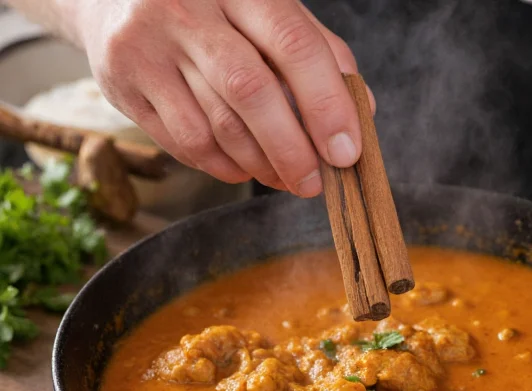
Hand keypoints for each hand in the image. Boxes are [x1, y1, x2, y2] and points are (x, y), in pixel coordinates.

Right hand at [75, 0, 372, 195]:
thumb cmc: (213, 8)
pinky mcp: (123, 84)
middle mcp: (186, 10)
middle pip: (250, 91)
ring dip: (260, 165)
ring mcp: (148, 47)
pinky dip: (224, 167)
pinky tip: (244, 168)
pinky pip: (184, 143)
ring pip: (216, 126)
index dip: (326, 103)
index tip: (346, 152)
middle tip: (314, 183)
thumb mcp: (265, 9)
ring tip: (285, 178)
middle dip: (291, 149)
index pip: (293, 44)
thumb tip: (360, 110)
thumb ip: (316, 51)